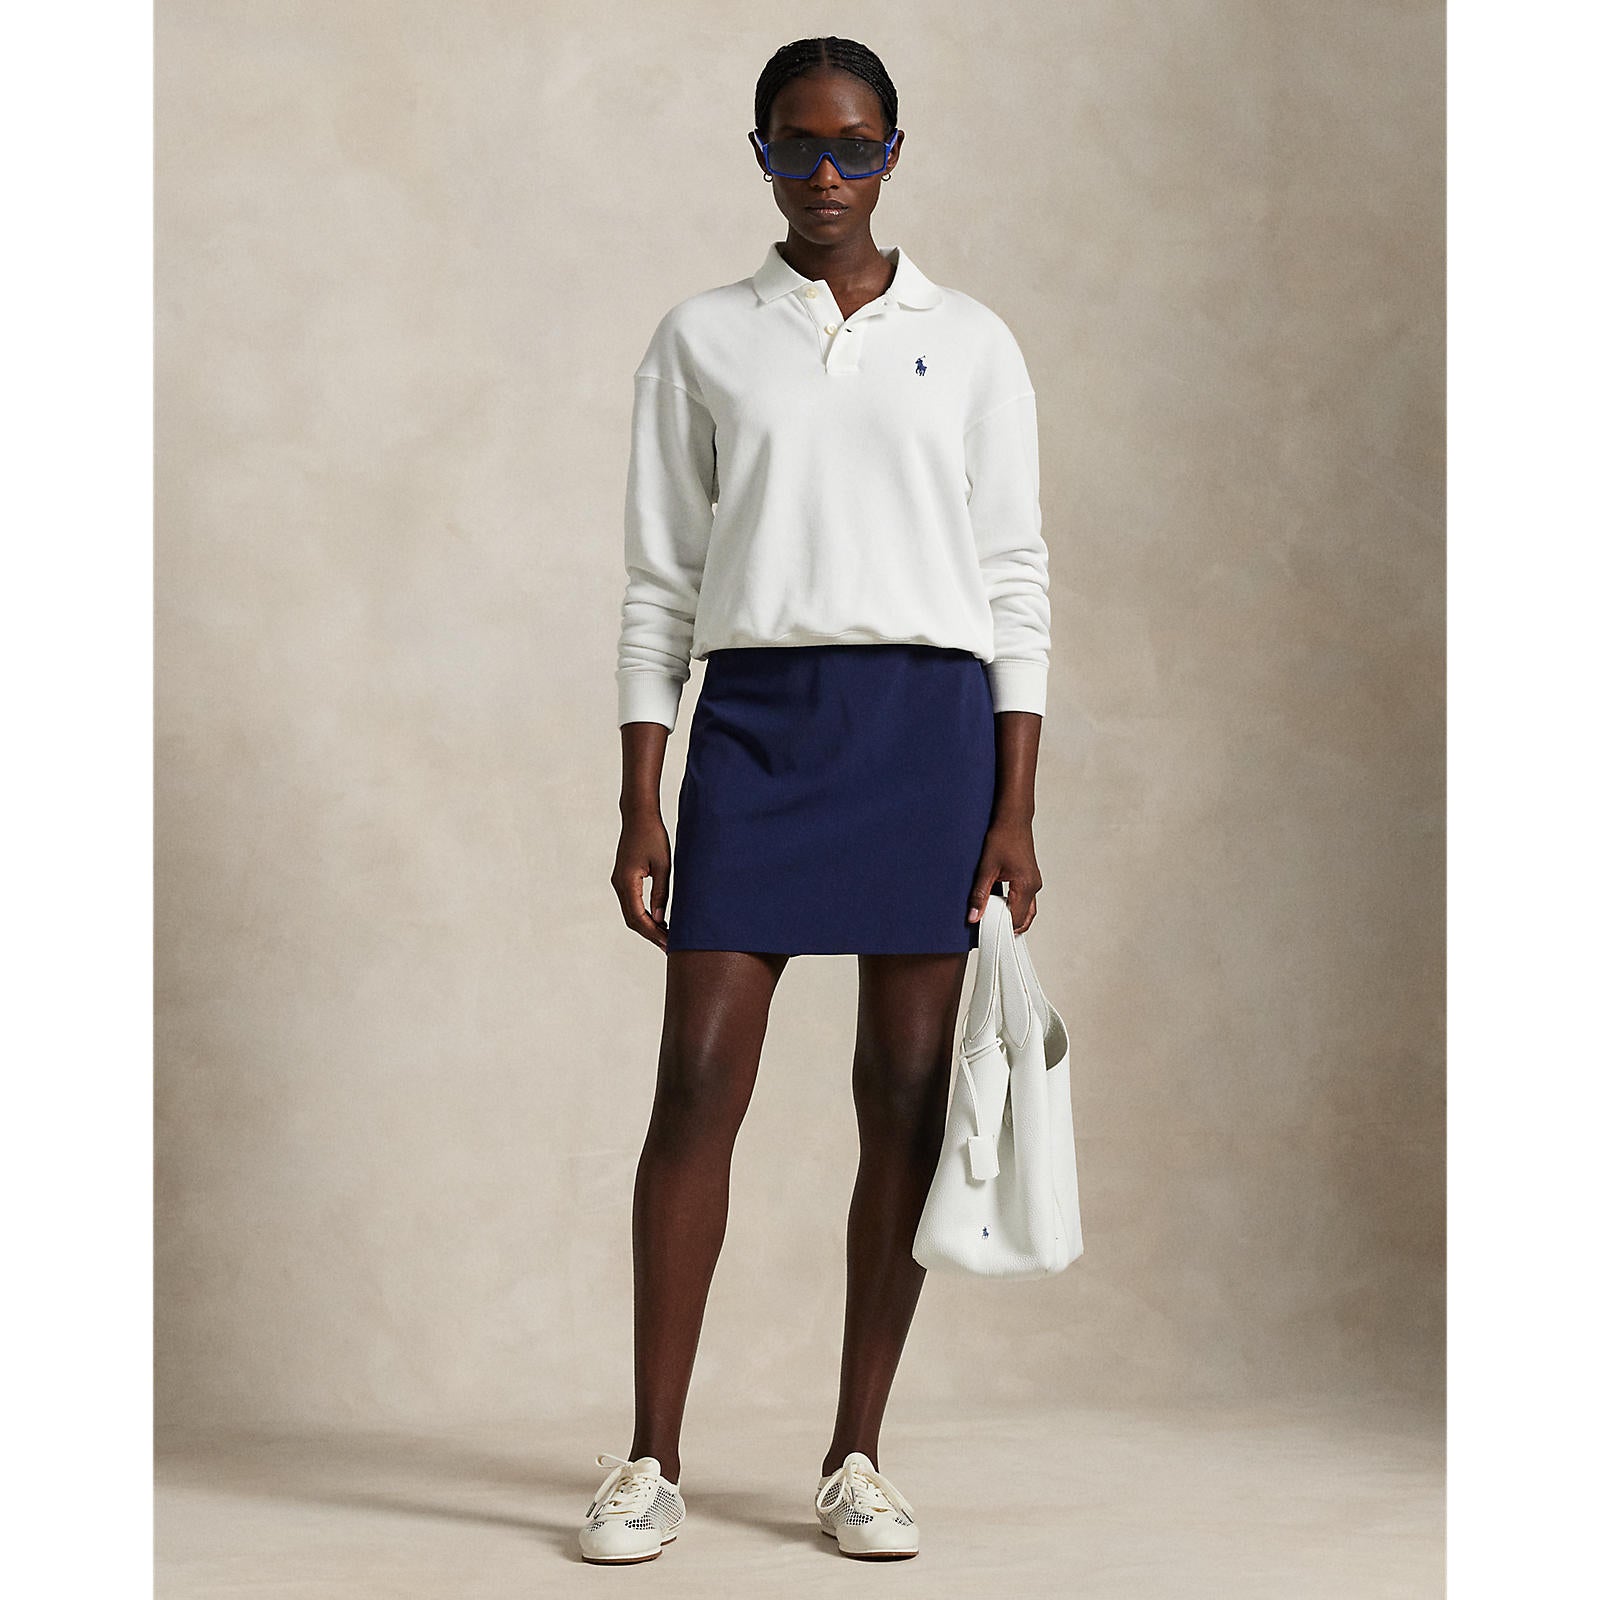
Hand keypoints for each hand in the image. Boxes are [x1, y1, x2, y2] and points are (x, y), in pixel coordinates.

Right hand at [612, 811, 671, 950]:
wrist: (638, 816)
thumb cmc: (653, 836)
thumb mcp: (664, 865)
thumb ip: (661, 893)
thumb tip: (660, 919)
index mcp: (627, 882)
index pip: (638, 917)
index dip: (653, 933)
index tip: (668, 944)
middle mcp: (619, 884)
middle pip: (632, 919)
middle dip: (650, 934)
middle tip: (669, 947)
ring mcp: (619, 882)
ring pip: (631, 913)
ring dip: (647, 926)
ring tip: (666, 937)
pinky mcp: (623, 878)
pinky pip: (631, 903)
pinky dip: (643, 915)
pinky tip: (658, 920)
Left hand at [967, 816, 1042, 933]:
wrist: (1013, 818)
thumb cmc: (1002, 838)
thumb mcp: (986, 868)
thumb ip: (980, 895)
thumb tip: (974, 917)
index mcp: (1026, 886)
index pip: (1017, 919)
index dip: (1002, 929)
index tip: (987, 932)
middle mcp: (1034, 886)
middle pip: (1025, 918)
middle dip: (1008, 926)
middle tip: (990, 929)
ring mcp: (1034, 882)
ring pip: (1027, 910)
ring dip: (1012, 916)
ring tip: (993, 917)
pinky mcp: (1031, 877)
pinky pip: (1026, 900)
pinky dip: (1015, 906)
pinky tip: (999, 904)